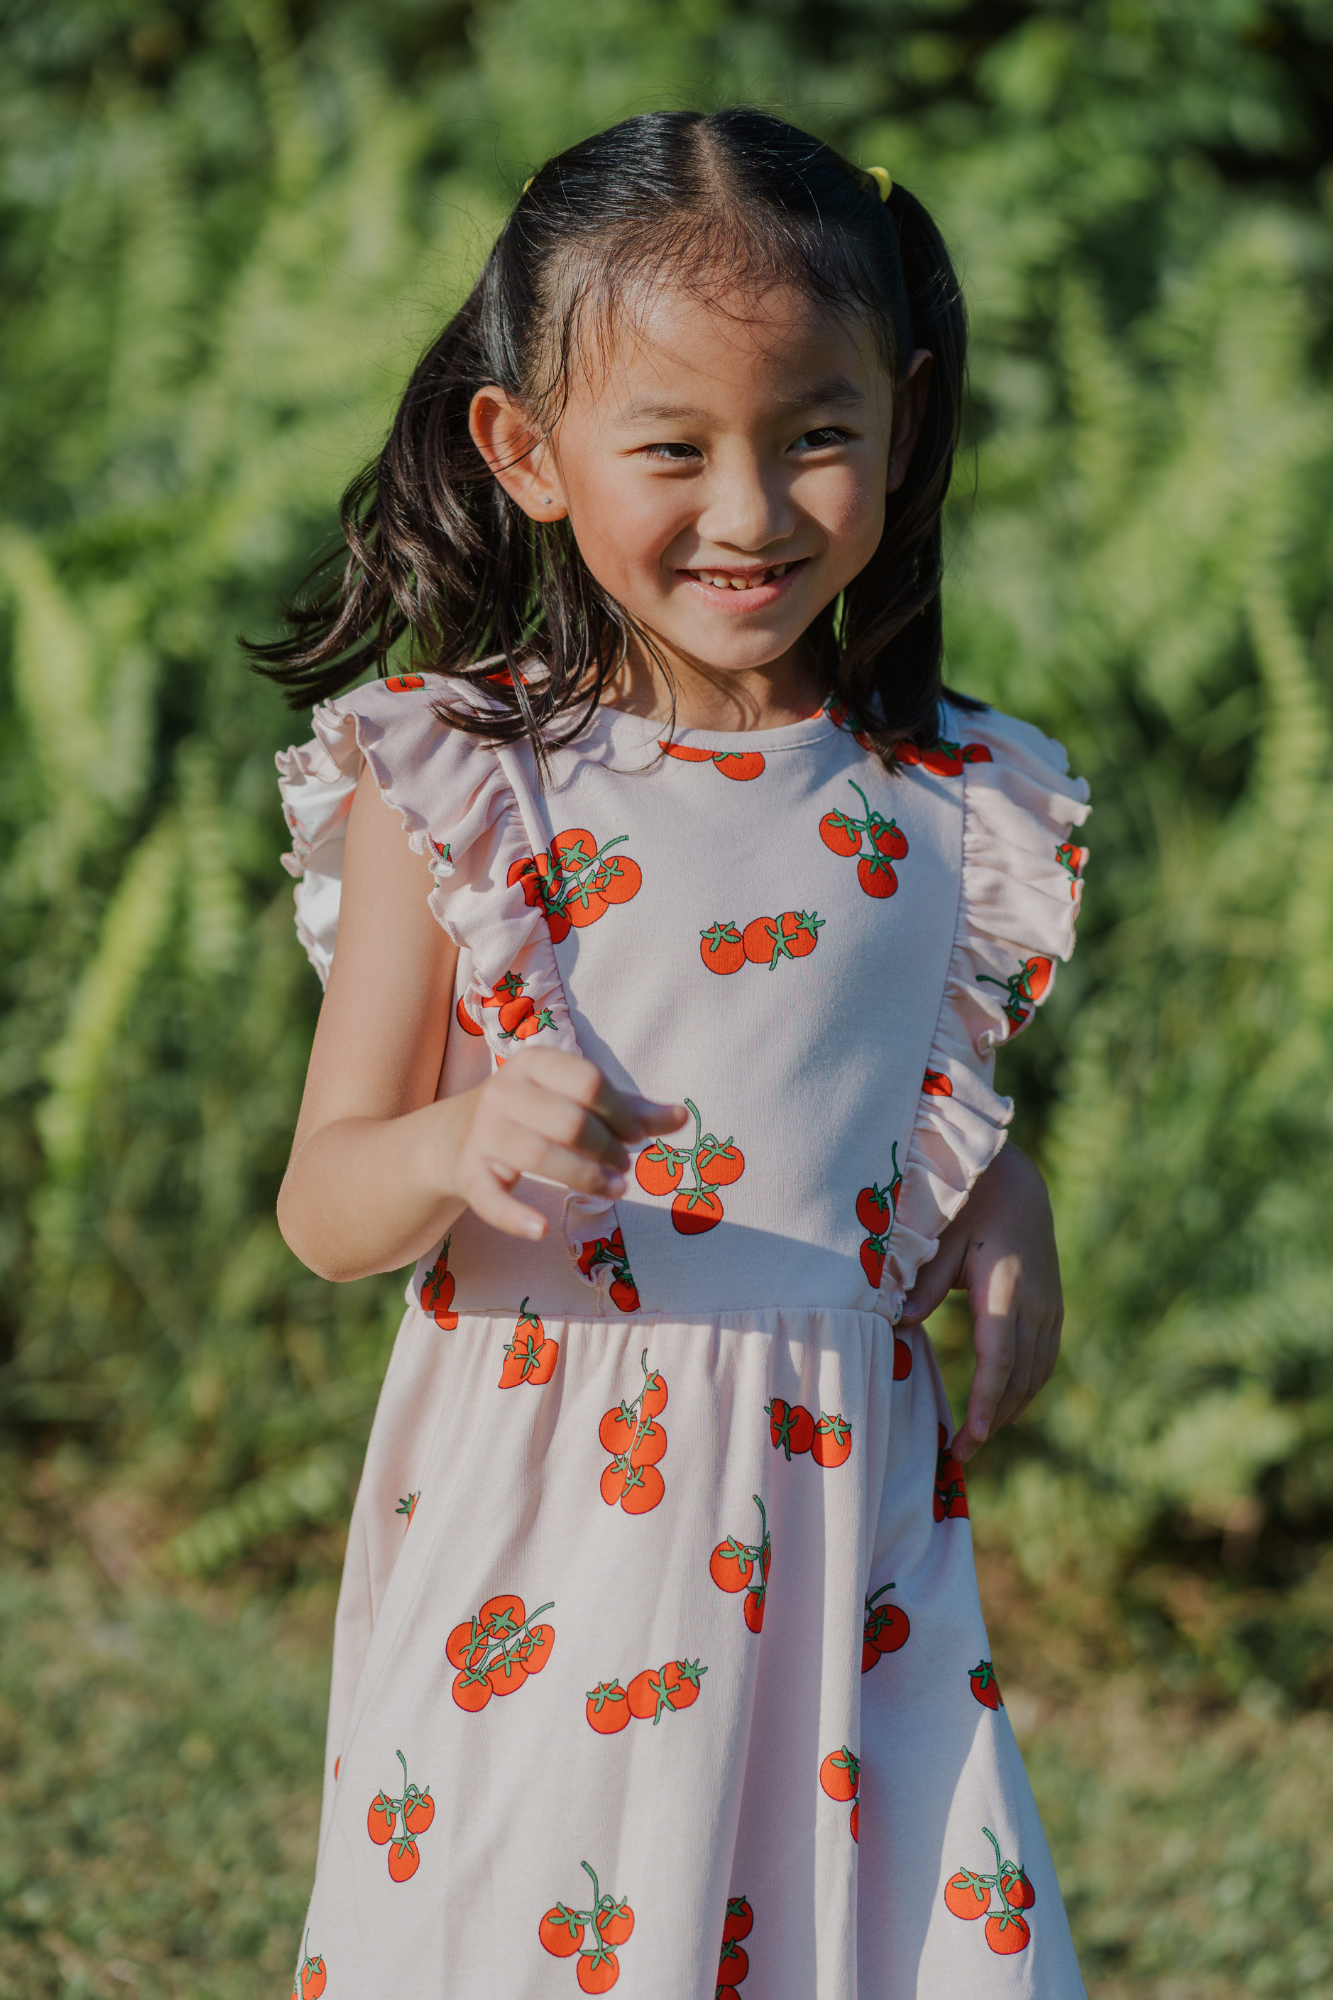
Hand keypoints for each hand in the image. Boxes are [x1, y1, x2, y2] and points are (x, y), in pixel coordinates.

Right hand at [437, 1048, 685, 1239]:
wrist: (453, 1137)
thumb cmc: (532, 1113)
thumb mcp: (574, 1100)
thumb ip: (627, 1109)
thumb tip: (681, 1116)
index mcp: (535, 1063)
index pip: (589, 1081)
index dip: (622, 1113)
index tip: (637, 1137)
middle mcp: (504, 1091)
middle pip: (570, 1121)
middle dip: (608, 1150)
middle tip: (625, 1168)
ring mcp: (483, 1132)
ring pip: (540, 1155)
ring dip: (585, 1178)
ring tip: (615, 1190)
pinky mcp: (468, 1172)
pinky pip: (491, 1198)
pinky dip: (515, 1216)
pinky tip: (542, 1229)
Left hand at [896, 1143, 1062, 1462]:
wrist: (1018, 1188)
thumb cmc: (969, 1210)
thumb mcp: (940, 1242)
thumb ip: (923, 1285)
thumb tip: (898, 1326)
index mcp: (1006, 1290)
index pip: (999, 1360)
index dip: (985, 1403)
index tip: (970, 1438)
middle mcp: (1035, 1306)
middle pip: (1018, 1378)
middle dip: (992, 1421)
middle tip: (960, 1454)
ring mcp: (1049, 1310)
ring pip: (1035, 1375)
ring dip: (1009, 1410)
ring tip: (976, 1438)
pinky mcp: (1053, 1310)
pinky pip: (1044, 1361)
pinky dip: (1025, 1389)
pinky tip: (1005, 1409)